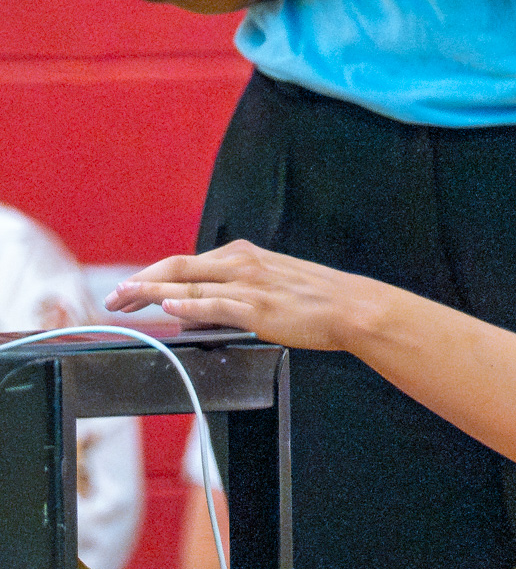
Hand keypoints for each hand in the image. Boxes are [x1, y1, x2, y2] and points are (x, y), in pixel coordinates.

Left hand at [104, 240, 380, 352]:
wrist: (349, 306)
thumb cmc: (312, 299)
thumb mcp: (268, 285)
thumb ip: (232, 293)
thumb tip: (193, 312)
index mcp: (242, 256)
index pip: (184, 263)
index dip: (150, 276)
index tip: (127, 290)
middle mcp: (241, 264)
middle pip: (177, 268)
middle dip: (140, 283)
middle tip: (112, 298)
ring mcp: (249, 285)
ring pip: (190, 285)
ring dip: (152, 292)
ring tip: (126, 300)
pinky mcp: (258, 308)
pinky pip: (217, 304)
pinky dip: (190, 304)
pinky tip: (169, 306)